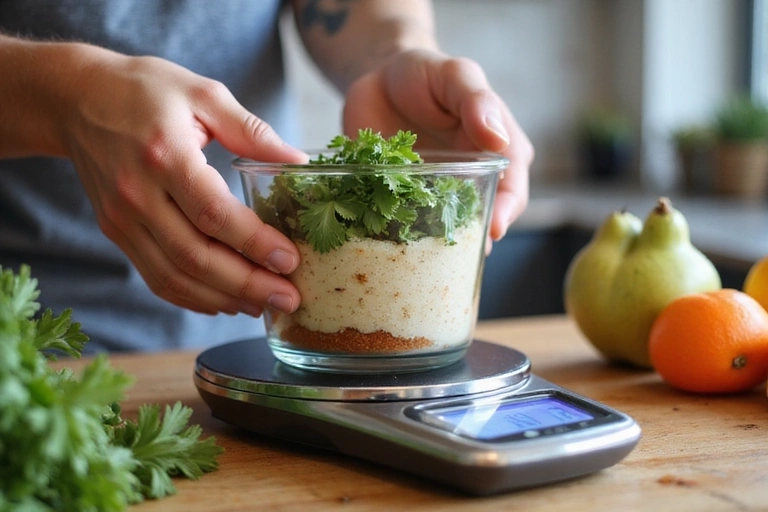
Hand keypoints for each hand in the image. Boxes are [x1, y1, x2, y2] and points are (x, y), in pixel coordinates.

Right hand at [64, 51, 306, 315]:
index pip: (214, 214)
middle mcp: (138, 194)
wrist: (76, 98)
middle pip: (195, 256)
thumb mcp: (203, 94)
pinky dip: (192, 297)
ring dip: (223, 298)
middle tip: (289, 298)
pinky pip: (156, 277)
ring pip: (175, 276)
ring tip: (264, 305)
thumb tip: (298, 161)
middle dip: (248, 284)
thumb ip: (252, 131)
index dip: (255, 243)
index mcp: (164, 155)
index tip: (290, 260)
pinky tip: (225, 300)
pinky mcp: (117, 232)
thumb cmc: (144, 90)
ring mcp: (123, 219)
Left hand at [342, 49, 532, 246]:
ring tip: (420, 258)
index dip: (504, 214)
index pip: (511, 193)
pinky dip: (396, 236)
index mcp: (496, 153)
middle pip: (479, 221)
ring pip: (441, 231)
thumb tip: (498, 140)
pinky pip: (402, 224)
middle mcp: (469, 181)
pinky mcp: (400, 199)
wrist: (378, 75)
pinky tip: (384, 244)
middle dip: (468, 241)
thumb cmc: (427, 72)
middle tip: (452, 258)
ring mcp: (434, 194)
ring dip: (433, 246)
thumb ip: (478, 102)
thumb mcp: (456, 75)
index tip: (491, 231)